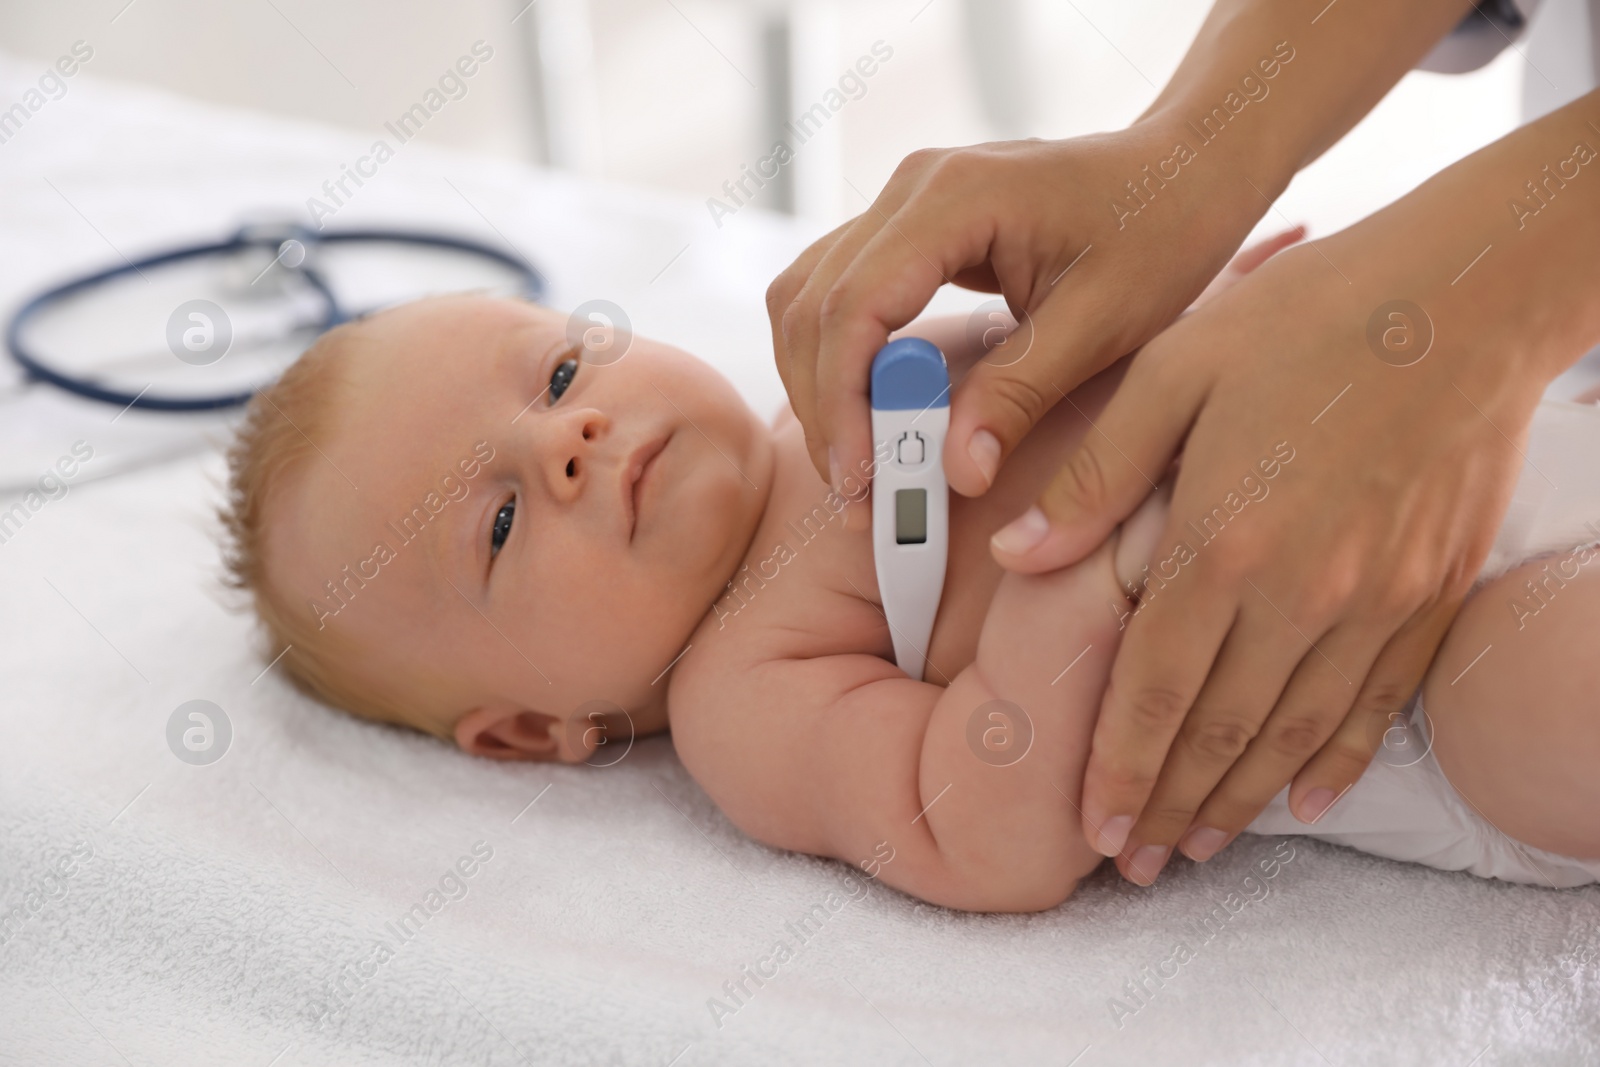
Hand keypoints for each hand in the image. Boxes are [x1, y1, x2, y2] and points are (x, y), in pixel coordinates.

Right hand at [765, 124, 1267, 498]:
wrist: (1187, 167)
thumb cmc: (1162, 228)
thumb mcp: (1103, 322)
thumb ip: (1020, 393)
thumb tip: (956, 473)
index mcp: (955, 197)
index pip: (855, 305)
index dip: (843, 400)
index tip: (861, 478)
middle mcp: (911, 189)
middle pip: (813, 305)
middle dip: (825, 407)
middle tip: (858, 492)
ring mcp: (903, 203)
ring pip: (808, 299)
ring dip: (822, 386)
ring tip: (862, 464)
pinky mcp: (908, 227)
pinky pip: (839, 294)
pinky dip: (839, 360)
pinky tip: (872, 415)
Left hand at [990, 211, 1549, 884]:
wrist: (1464, 295)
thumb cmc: (1302, 320)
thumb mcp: (1171, 372)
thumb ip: (1093, 480)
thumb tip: (1014, 558)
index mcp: (1223, 538)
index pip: (1155, 687)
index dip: (1119, 765)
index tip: (1090, 825)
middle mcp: (1303, 590)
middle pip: (1222, 730)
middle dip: (1171, 804)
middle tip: (1134, 862)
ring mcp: (1376, 600)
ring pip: (1297, 733)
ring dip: (1243, 798)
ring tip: (1199, 845)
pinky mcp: (1430, 593)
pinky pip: (1379, 704)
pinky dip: (1338, 760)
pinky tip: (1306, 799)